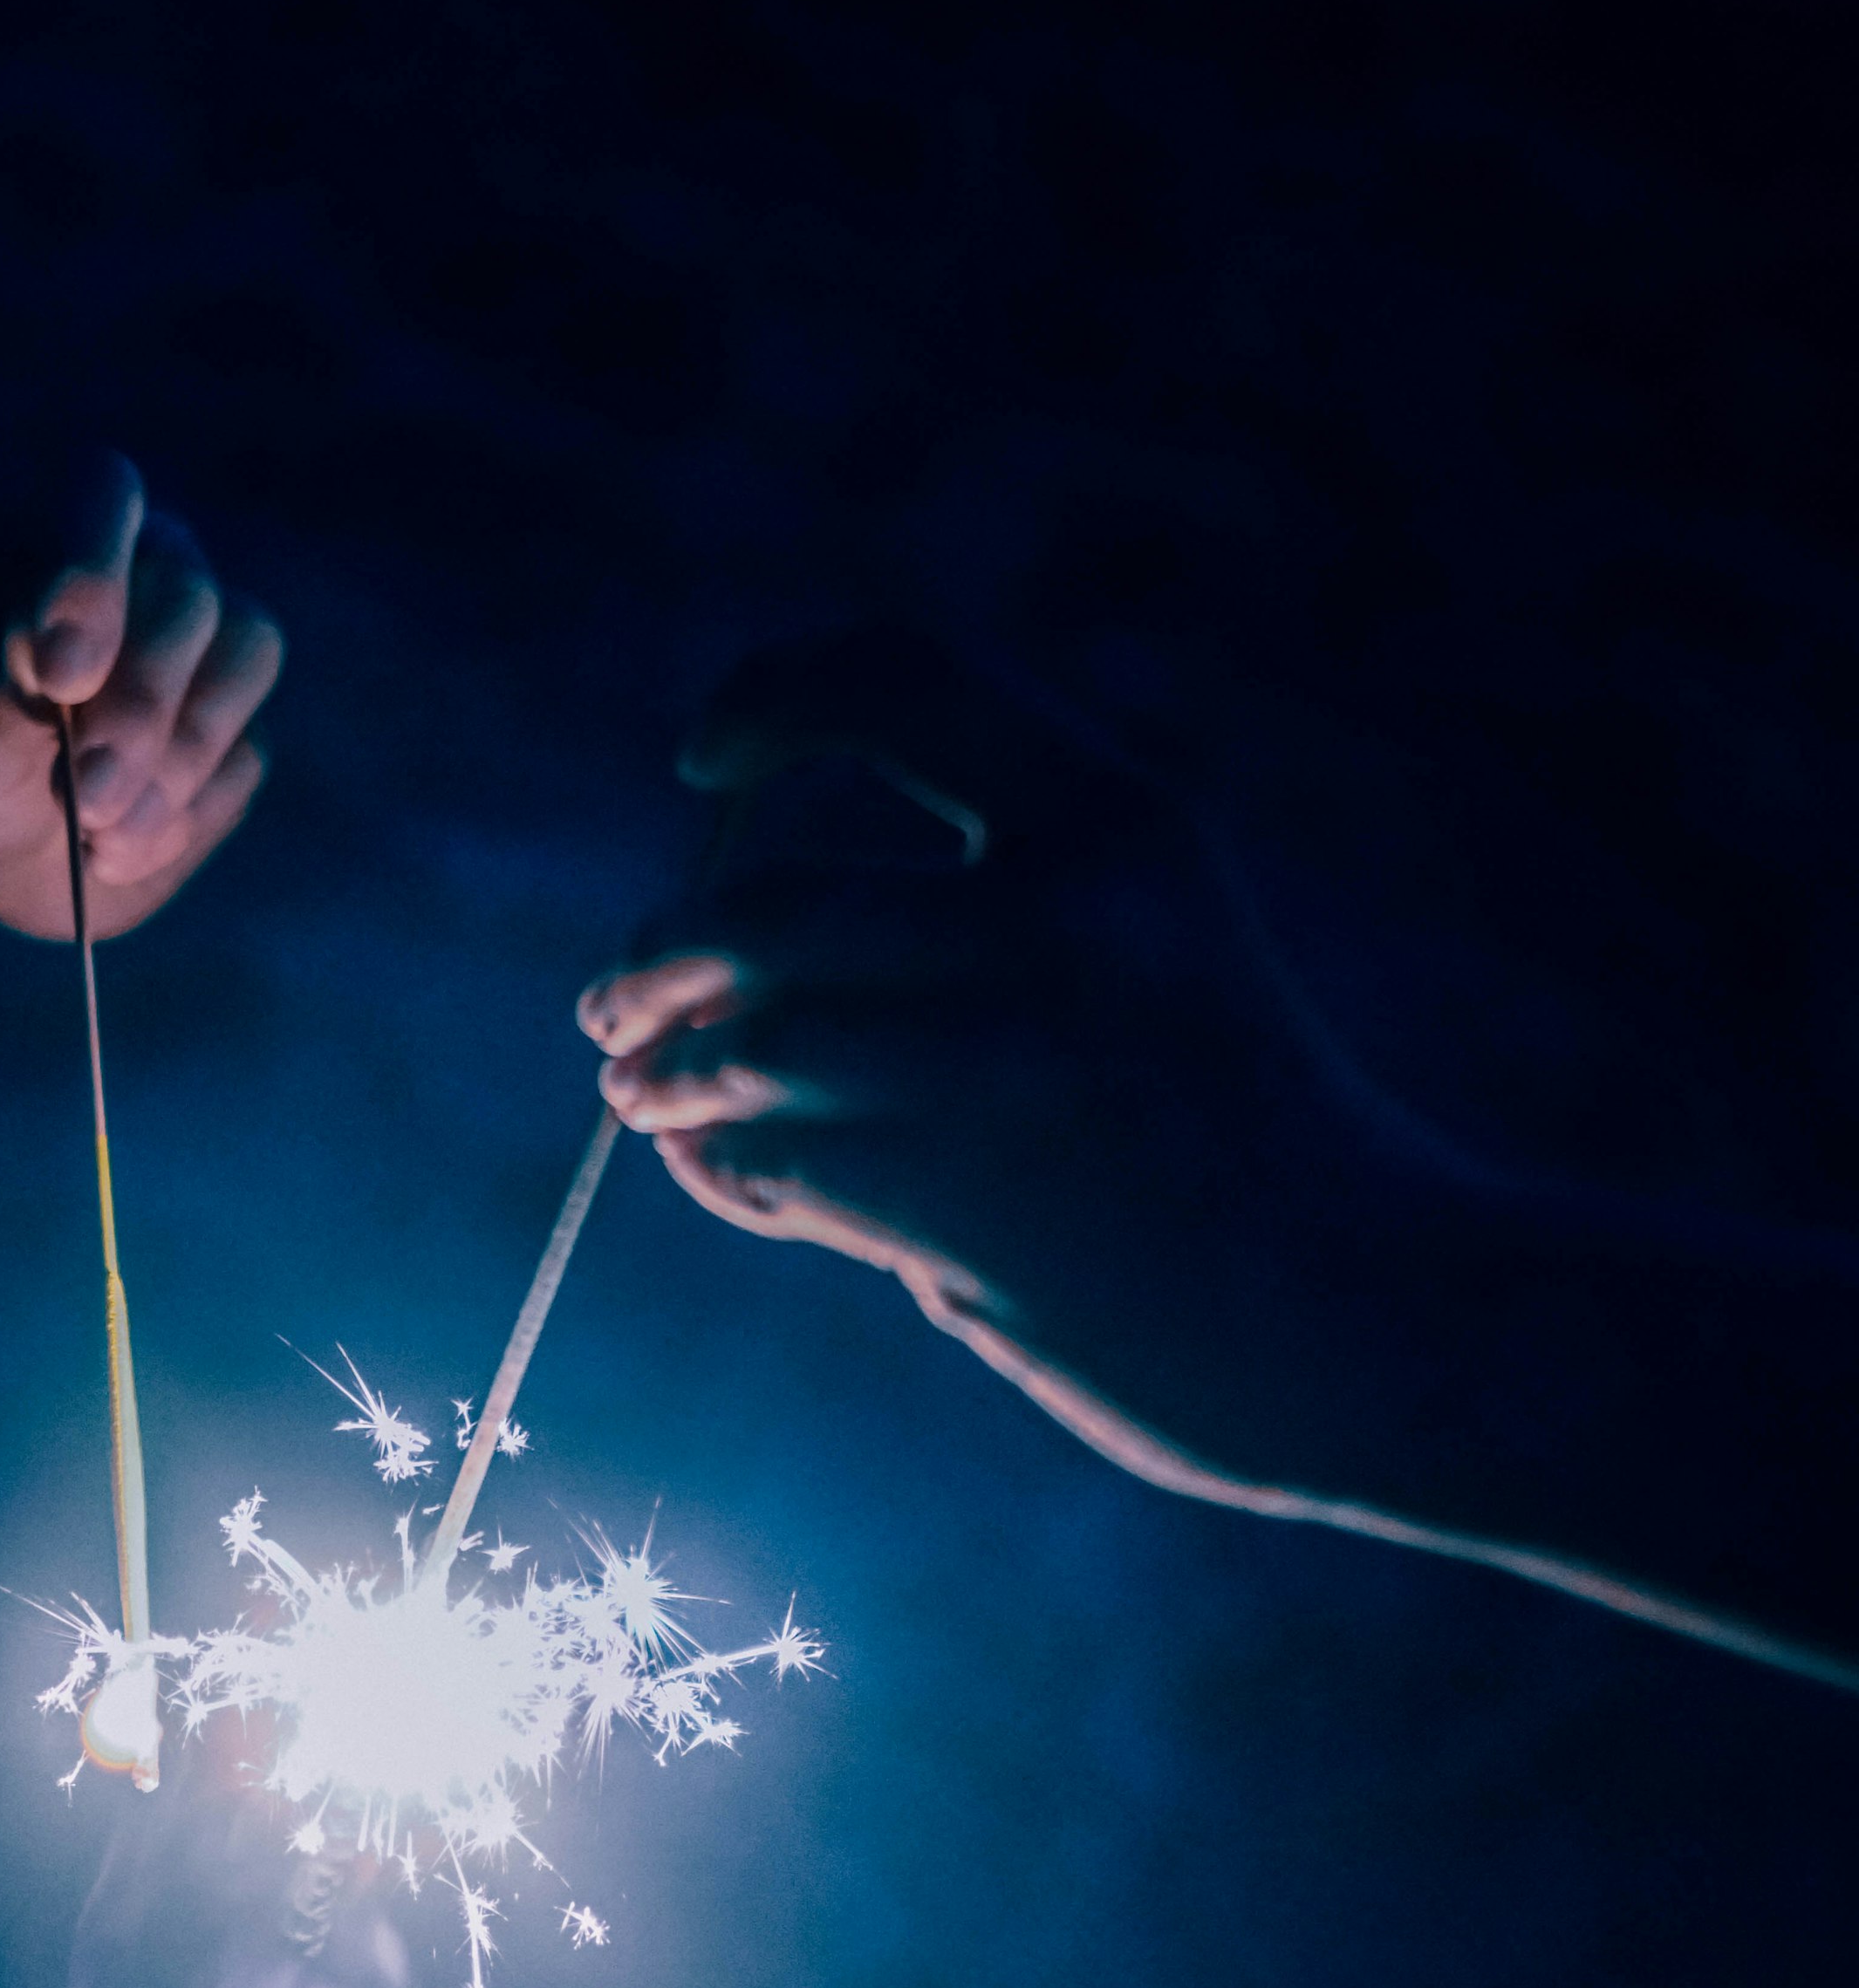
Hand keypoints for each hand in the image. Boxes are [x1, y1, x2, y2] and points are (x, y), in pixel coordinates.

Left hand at [0, 457, 278, 942]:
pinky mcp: (237, 727)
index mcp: (52, 538)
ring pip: (244, 656)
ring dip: (177, 758)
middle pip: (186, 595)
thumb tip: (64, 667)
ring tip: (99, 832)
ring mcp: (204, 645)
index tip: (58, 675)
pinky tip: (115, 851)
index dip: (93, 571)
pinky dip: (185, 813)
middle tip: (86, 791)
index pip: (101, 493)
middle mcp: (143, 572)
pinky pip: (244, 754)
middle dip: (141, 702)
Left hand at [575, 636, 1462, 1518]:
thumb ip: (996, 900)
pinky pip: (773, 1164)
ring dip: (668, 1080)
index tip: (702, 766)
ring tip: (651, 1101)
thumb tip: (736, 927)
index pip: (899, 678)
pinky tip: (726, 1174)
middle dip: (655, 956)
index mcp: (1124, 821)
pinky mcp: (971, 1204)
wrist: (1370, 1309)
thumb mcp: (1158, 945)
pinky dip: (721, 1168)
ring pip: (747, 1046)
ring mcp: (1012, 1064)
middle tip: (617, 1006)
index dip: (771, 699)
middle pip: (763, 902)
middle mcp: (1067, 918)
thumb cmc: (1240, 1135)